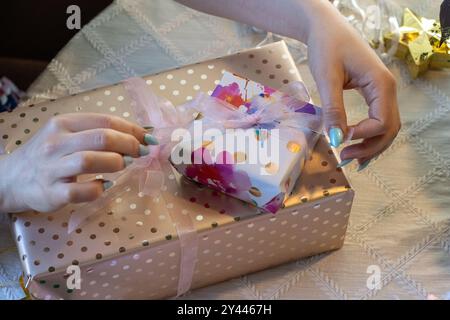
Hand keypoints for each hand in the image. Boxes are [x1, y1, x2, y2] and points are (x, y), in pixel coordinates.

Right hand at [0, 113, 157, 212]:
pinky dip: (98, 189)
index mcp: (63, 123)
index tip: (148, 138)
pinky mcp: (51, 193)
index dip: (132, 130)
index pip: (105, 121)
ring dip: (116, 163)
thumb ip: (98, 132)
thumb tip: (141, 134)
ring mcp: (51, 168)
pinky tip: (105, 185)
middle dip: (129, 145)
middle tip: (141, 153)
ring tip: (125, 165)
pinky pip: (81, 191)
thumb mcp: (67, 134)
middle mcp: (55, 143)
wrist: (12, 179)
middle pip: (101, 138)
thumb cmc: (49, 155)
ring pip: (90, 161)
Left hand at [306, 5, 400, 169]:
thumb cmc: (326, 46)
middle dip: (370, 147)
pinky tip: (355, 143)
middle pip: (390, 129)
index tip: (338, 142)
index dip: (362, 137)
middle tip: (345, 157)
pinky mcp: (373, 92)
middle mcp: (388, 89)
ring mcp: (382, 91)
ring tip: (350, 156)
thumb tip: (336, 140)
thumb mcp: (327, 78)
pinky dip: (369, 134)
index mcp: (381, 84)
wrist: (325, 27)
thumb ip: (333, 110)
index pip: (382, 122)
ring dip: (371, 144)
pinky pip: (378, 118)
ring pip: (387, 126)